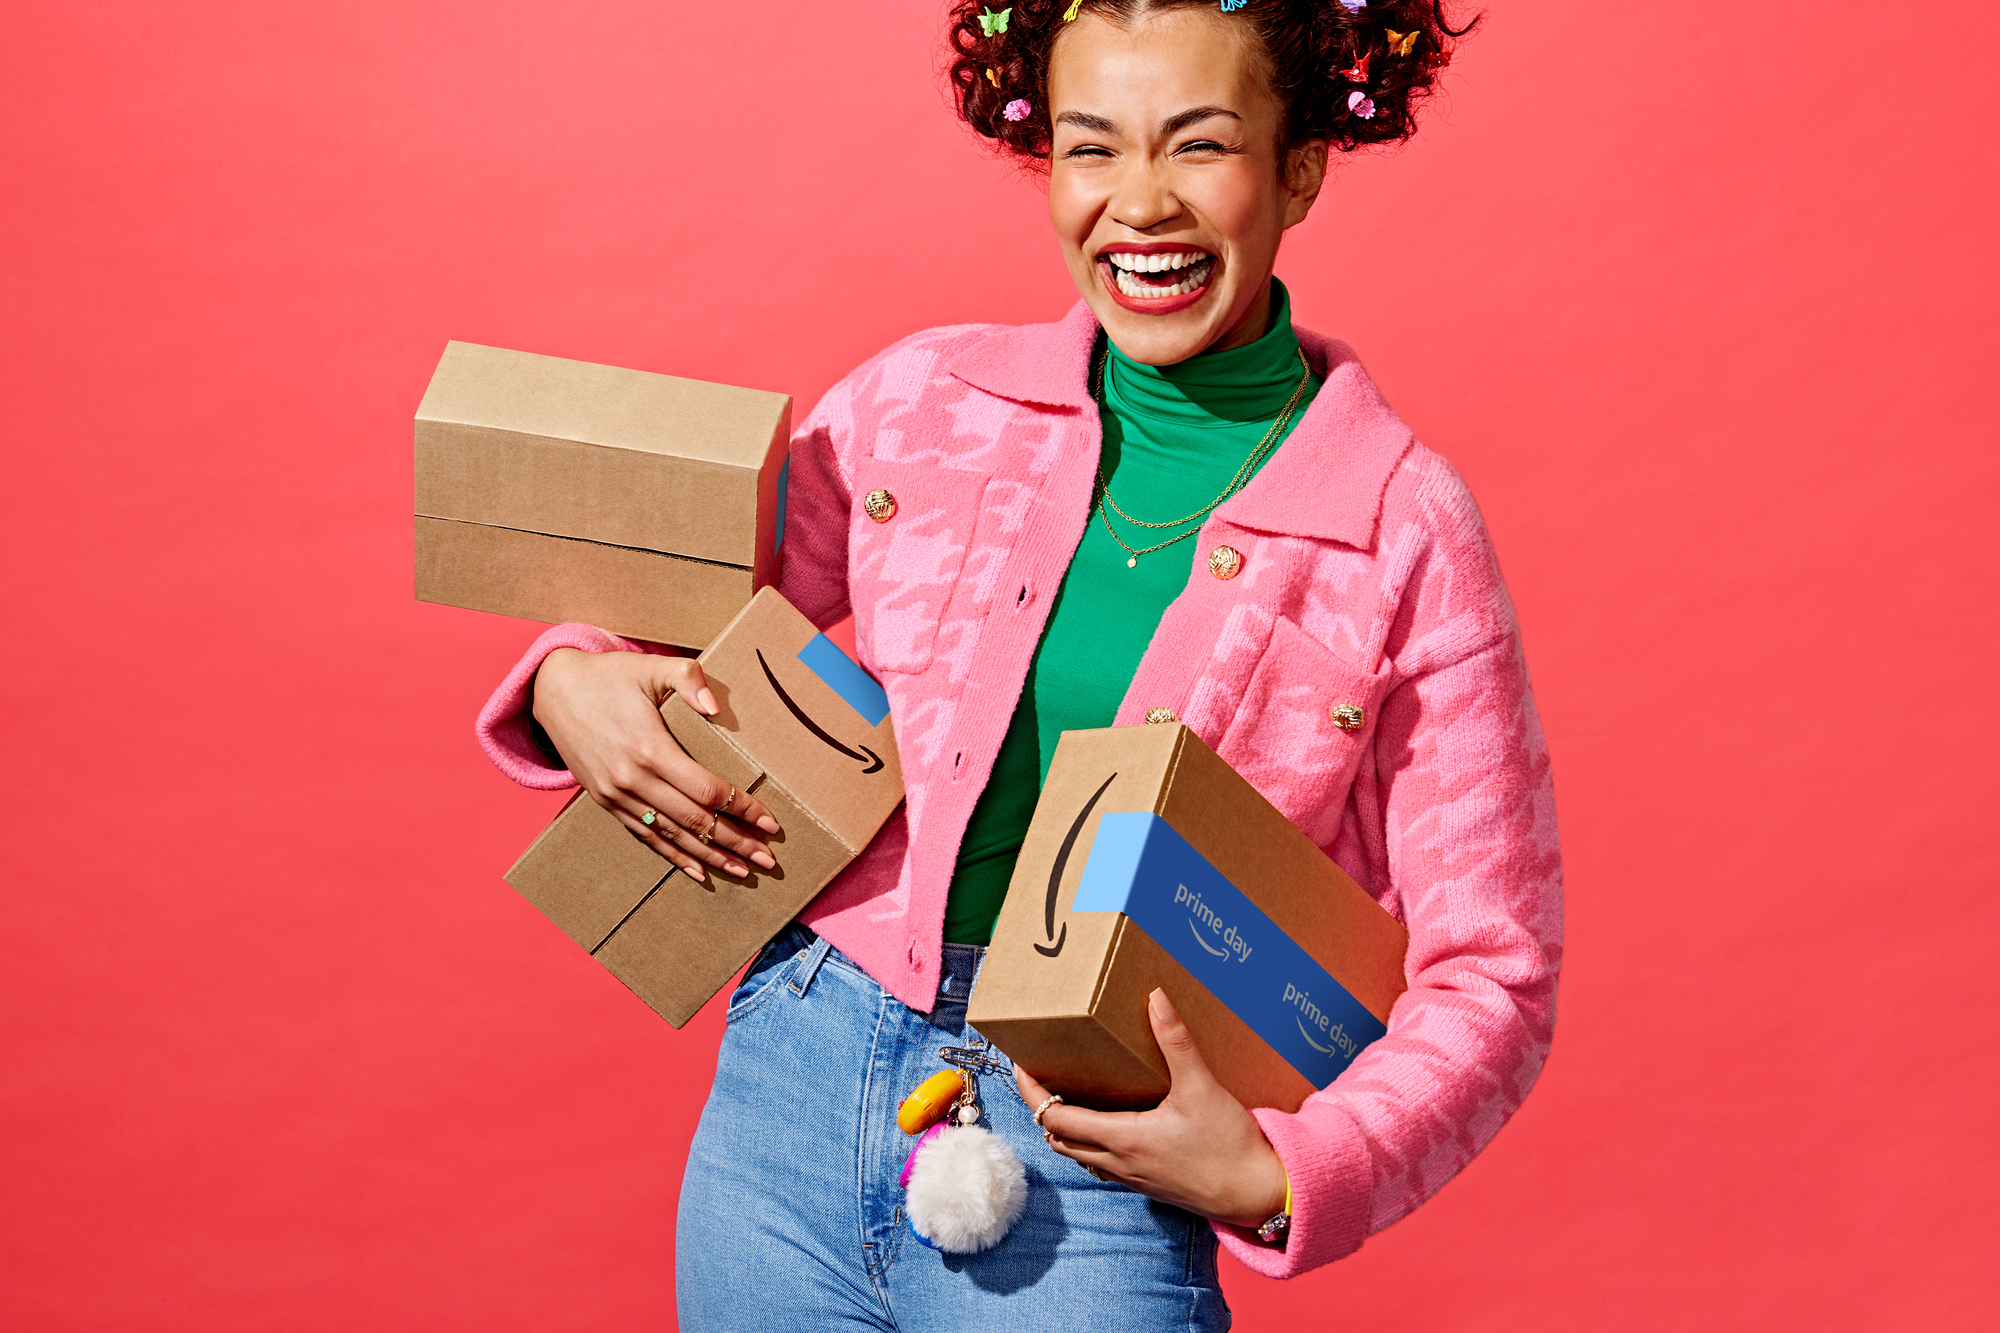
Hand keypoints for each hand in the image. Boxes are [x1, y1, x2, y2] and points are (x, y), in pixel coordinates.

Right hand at [531, 647, 781, 882]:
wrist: (554, 691)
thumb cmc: (609, 676)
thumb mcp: (650, 667)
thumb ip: (687, 678)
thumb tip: (715, 707)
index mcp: (650, 749)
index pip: (707, 790)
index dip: (742, 808)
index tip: (771, 823)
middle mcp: (633, 780)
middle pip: (695, 821)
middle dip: (735, 842)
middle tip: (768, 860)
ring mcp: (617, 796)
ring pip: (672, 836)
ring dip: (710, 857)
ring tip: (742, 871)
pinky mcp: (606, 802)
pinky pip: (645, 836)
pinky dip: (674, 856)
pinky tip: (699, 872)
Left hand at [1015, 988, 1288, 1228]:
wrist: (1257, 1194)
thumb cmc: (1229, 1147)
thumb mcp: (1201, 1088)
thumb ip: (1176, 1042)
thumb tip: (1156, 998)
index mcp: (1122, 1138)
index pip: (1056, 1117)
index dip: (1032, 1091)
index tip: (1021, 1065)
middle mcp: (1119, 1162)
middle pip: (1060, 1139)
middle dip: (1043, 1109)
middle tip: (1041, 1075)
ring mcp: (1132, 1178)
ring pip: (1080, 1156)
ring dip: (1065, 1129)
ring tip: (1069, 1095)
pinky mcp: (1149, 1184)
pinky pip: (1103, 1165)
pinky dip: (1091, 1143)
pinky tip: (1111, 1123)